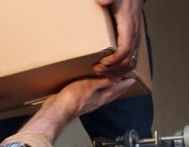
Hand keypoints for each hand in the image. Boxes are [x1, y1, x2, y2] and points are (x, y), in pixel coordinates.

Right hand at [12, 76, 134, 145]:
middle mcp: (96, 100)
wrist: (57, 109)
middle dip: (119, 87)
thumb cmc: (72, 99)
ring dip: (108, 87)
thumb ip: (103, 82)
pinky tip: (91, 84)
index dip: (124, 84)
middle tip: (126, 81)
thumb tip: (118, 78)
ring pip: (102, 93)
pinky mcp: (78, 99)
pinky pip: (92, 92)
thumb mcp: (90, 86)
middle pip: (111, 93)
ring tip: (111, 81)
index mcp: (100, 97)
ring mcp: (87, 101)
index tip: (132, 79)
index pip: (116, 90)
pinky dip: (96, 87)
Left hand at [92, 0, 144, 76]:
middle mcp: (134, 36)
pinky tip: (111, 70)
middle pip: (128, 61)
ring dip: (117, 71)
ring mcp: (136, 40)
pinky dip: (123, 68)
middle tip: (96, 69)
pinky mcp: (134, 42)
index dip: (114, 60)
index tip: (101, 62)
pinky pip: (132, 60)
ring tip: (102, 72)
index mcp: (128, 27)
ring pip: (131, 63)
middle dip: (112, 68)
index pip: (125, 50)